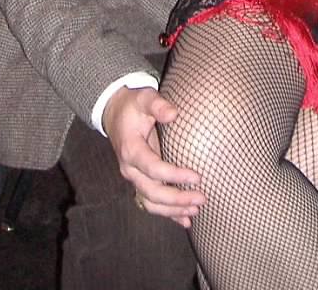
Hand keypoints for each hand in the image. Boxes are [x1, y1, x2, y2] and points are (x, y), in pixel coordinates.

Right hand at [103, 86, 204, 227]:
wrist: (115, 112)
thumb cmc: (133, 105)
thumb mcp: (144, 98)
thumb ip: (158, 105)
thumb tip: (173, 114)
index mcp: (131, 150)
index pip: (153, 168)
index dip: (174, 175)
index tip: (197, 176)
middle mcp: (130, 169)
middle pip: (152, 192)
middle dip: (177, 199)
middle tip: (202, 197)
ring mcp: (134, 177)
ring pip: (151, 203)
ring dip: (173, 210)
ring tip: (195, 210)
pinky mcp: (140, 181)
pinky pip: (152, 203)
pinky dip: (168, 214)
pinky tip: (185, 220)